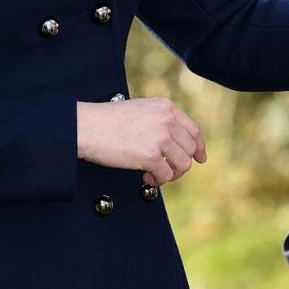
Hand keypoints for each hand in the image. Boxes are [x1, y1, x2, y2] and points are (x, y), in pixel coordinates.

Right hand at [76, 97, 206, 184]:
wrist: (88, 127)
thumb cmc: (108, 121)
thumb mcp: (140, 110)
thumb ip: (160, 120)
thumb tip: (175, 143)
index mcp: (165, 107)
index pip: (193, 129)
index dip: (199, 146)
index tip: (200, 158)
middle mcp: (167, 120)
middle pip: (190, 149)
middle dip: (181, 164)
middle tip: (168, 171)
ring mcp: (160, 137)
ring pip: (182, 164)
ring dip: (171, 174)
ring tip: (155, 174)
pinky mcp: (151, 155)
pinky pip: (166, 175)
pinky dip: (158, 180)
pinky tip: (146, 177)